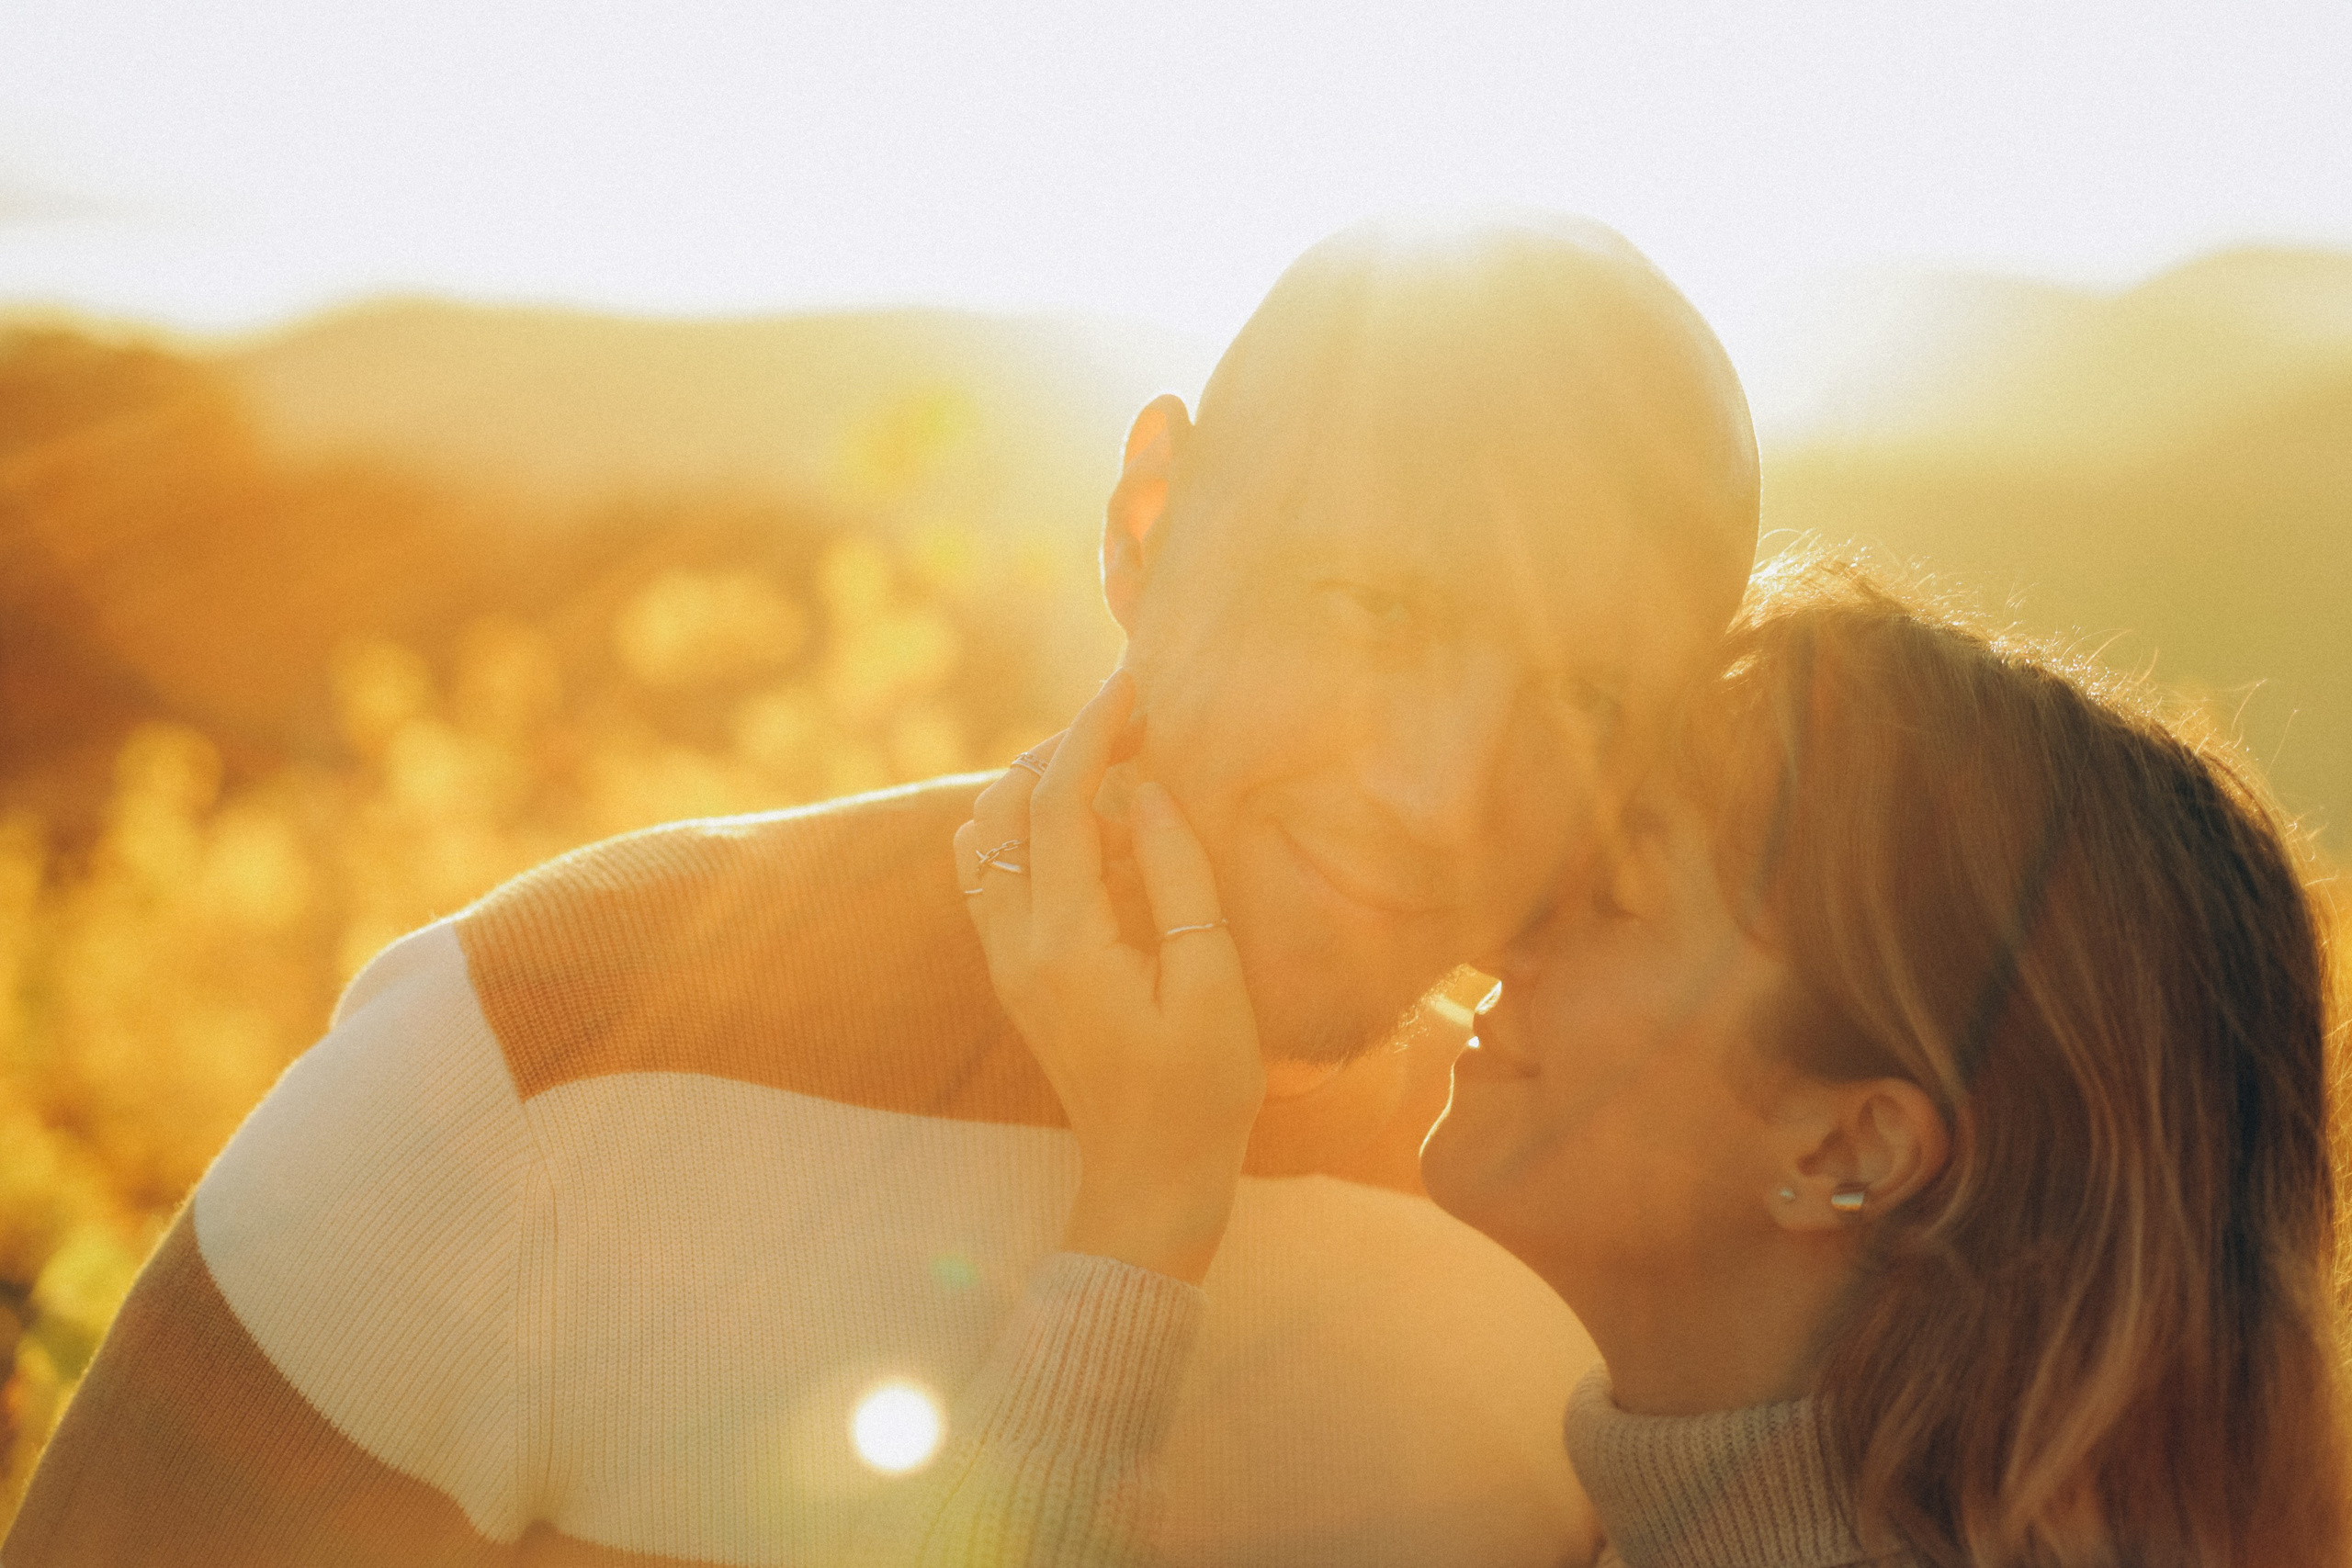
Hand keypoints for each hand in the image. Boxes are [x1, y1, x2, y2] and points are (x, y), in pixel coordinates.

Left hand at [956, 673, 1265, 1283]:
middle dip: (1066, 748)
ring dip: (1039, 787)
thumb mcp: (1213, 985)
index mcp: (1065, 941)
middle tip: (1137, 724)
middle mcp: (1016, 943)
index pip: (1062, 801)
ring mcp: (1006, 961)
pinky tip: (1095, 835)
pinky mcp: (1015, 974)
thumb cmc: (1200, 1093)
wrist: (1148, 1181)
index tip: (1133, 682)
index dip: (1096, 731)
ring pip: (987, 835)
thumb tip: (1150, 790)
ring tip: (1115, 772)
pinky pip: (994, 873)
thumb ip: (1180, 880)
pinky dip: (1029, 830)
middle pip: (1008, 804)